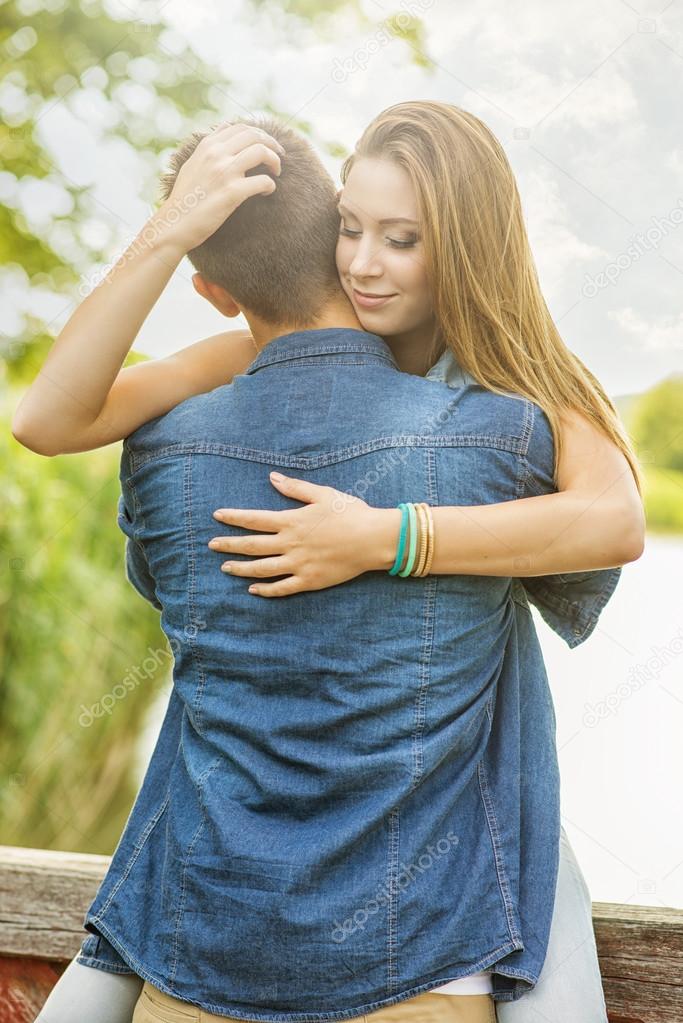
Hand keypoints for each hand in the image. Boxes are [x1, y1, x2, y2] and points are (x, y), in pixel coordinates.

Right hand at [156, 122, 283, 254]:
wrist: (174, 224)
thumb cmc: (184, 199)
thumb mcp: (192, 165)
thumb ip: (209, 150)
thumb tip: (224, 134)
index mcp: (207, 146)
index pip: (240, 127)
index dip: (259, 134)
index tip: (266, 145)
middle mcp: (215, 153)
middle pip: (254, 135)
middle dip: (272, 144)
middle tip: (279, 157)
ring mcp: (224, 171)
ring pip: (261, 151)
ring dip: (275, 161)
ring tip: (276, 172)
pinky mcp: (232, 192)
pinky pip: (263, 181)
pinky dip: (270, 185)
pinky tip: (267, 192)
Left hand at [208, 472, 397, 596]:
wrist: (373, 539)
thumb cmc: (350, 512)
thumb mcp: (322, 494)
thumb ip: (295, 488)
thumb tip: (272, 478)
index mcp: (291, 521)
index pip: (254, 519)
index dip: (234, 518)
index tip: (217, 516)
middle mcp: (290, 544)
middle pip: (252, 546)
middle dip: (229, 545)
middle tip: (211, 545)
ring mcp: (299, 564)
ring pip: (262, 569)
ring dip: (241, 569)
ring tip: (225, 568)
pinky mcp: (309, 580)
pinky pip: (282, 588)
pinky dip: (266, 590)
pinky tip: (253, 589)